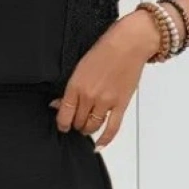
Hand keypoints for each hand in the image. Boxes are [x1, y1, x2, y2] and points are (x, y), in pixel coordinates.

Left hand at [50, 9, 159, 146]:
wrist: (129, 43)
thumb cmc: (106, 49)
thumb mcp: (80, 66)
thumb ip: (70, 89)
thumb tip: (59, 104)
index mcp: (76, 85)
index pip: (64, 114)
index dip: (62, 123)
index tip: (63, 125)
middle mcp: (89, 96)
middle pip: (78, 122)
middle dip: (76, 124)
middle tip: (78, 121)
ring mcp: (105, 102)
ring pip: (92, 126)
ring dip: (88, 129)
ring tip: (87, 126)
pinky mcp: (121, 104)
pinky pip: (112, 128)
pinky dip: (105, 140)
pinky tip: (99, 145)